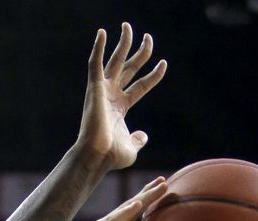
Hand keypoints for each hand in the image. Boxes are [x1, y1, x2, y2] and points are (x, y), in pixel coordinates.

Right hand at [77, 23, 166, 170]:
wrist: (97, 156)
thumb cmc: (111, 157)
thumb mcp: (132, 148)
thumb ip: (138, 140)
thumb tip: (143, 135)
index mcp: (120, 108)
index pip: (141, 85)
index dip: (153, 75)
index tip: (163, 63)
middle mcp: (111, 96)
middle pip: (129, 68)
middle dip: (140, 52)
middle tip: (149, 38)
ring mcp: (102, 91)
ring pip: (114, 61)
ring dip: (122, 43)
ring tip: (128, 26)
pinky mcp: (94, 88)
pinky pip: (95, 64)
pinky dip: (97, 48)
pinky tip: (102, 32)